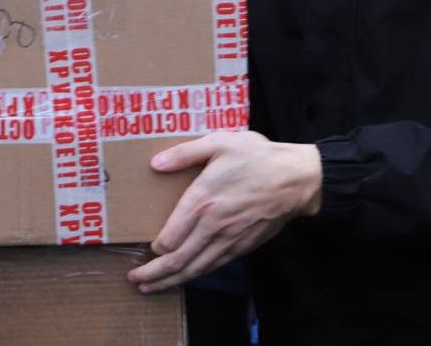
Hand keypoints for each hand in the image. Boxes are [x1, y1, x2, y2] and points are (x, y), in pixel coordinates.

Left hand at [126, 131, 322, 292]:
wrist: (296, 179)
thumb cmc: (257, 157)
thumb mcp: (219, 142)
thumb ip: (184, 154)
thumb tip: (155, 164)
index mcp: (202, 201)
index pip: (170, 237)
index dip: (154, 248)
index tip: (145, 248)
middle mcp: (213, 227)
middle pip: (178, 260)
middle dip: (153, 274)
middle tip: (134, 279)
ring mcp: (229, 240)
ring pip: (195, 269)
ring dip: (171, 281)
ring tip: (151, 287)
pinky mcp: (243, 246)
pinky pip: (214, 266)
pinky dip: (196, 275)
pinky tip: (186, 277)